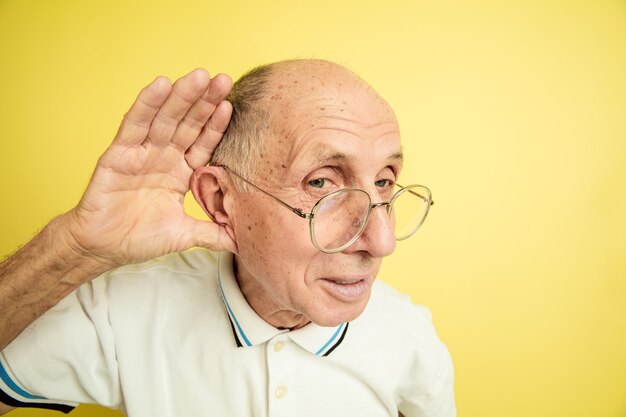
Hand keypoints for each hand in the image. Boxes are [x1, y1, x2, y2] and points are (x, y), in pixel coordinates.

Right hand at [64, 68, 236, 267]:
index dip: (216, 125)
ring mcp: (142, 153)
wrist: (102, 248)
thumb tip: (243, 243)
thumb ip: (212, 234)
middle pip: (187, 123)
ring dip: (182, 96)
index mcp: (180, 172)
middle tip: (223, 79)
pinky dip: (147, 104)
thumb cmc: (139, 238)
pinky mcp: (119, 154)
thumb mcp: (183, 235)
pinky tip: (161, 85)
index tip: (231, 104)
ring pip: (165, 119)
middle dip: (205, 102)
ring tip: (198, 76)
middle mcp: (164, 157)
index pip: (202, 143)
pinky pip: (135, 125)